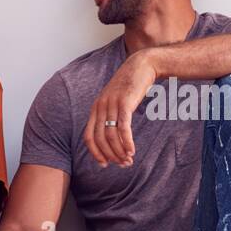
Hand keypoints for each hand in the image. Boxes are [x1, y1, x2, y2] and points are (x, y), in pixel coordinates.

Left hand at [83, 50, 157, 167]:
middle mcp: (100, 106)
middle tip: (121, 165)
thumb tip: (111, 136)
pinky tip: (132, 151)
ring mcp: (112, 104)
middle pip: (100, 139)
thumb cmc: (130, 85)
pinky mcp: (125, 103)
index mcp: (95, 108)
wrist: (141, 66)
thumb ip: (110, 115)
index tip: (104, 164)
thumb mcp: (114, 100)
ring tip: (128, 160)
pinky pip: (123, 128)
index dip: (95, 153)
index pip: (89, 136)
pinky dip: (127, 142)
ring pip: (111, 136)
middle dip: (110, 155)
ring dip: (120, 151)